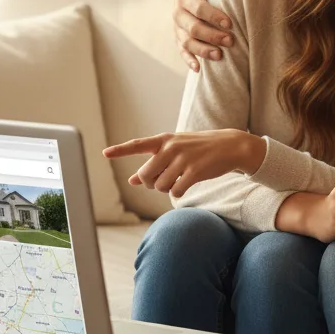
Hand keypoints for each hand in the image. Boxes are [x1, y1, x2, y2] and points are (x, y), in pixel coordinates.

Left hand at [103, 129, 265, 196]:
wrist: (230, 146)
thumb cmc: (199, 149)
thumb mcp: (175, 151)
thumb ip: (154, 164)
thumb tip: (132, 180)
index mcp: (164, 140)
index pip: (138, 145)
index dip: (120, 150)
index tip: (104, 153)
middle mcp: (171, 147)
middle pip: (146, 176)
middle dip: (152, 184)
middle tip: (164, 180)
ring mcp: (183, 159)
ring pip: (160, 186)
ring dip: (167, 189)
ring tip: (179, 180)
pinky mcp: (195, 171)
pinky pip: (176, 191)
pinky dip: (179, 193)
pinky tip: (187, 185)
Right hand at [173, 0, 231, 70]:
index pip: (197, 7)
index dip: (213, 16)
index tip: (230, 23)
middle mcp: (178, 13)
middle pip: (192, 28)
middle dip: (211, 35)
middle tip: (231, 41)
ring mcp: (177, 28)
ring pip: (187, 42)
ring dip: (203, 50)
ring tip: (220, 56)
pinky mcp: (179, 39)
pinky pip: (182, 52)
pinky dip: (189, 60)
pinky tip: (199, 69)